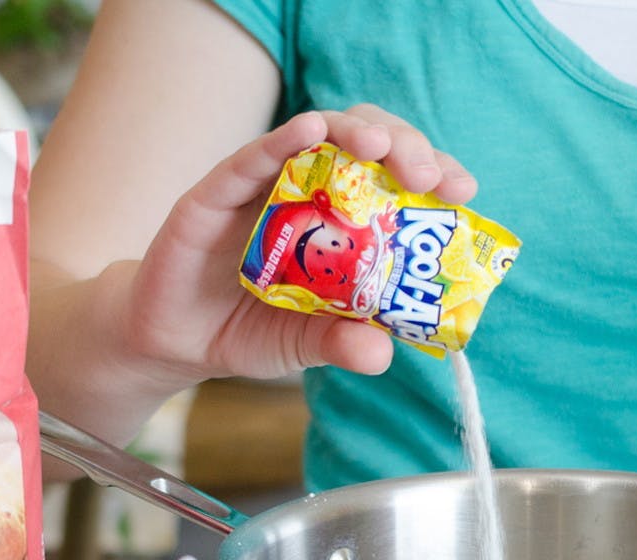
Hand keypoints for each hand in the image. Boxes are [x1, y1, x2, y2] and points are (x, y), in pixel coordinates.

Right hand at [123, 106, 477, 385]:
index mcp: (346, 222)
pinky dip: (281, 140)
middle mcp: (311, 193)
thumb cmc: (251, 328)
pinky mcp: (214, 195)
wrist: (175, 340)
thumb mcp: (308, 344)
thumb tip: (382, 353)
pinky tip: (309, 130)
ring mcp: (263, 187)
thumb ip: (343, 344)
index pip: (398, 181)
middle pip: (366, 146)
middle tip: (426, 174)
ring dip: (353, 133)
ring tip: (381, 146)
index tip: (461, 191)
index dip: (433, 176)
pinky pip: (249, 159)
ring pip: (315, 137)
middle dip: (404, 148)